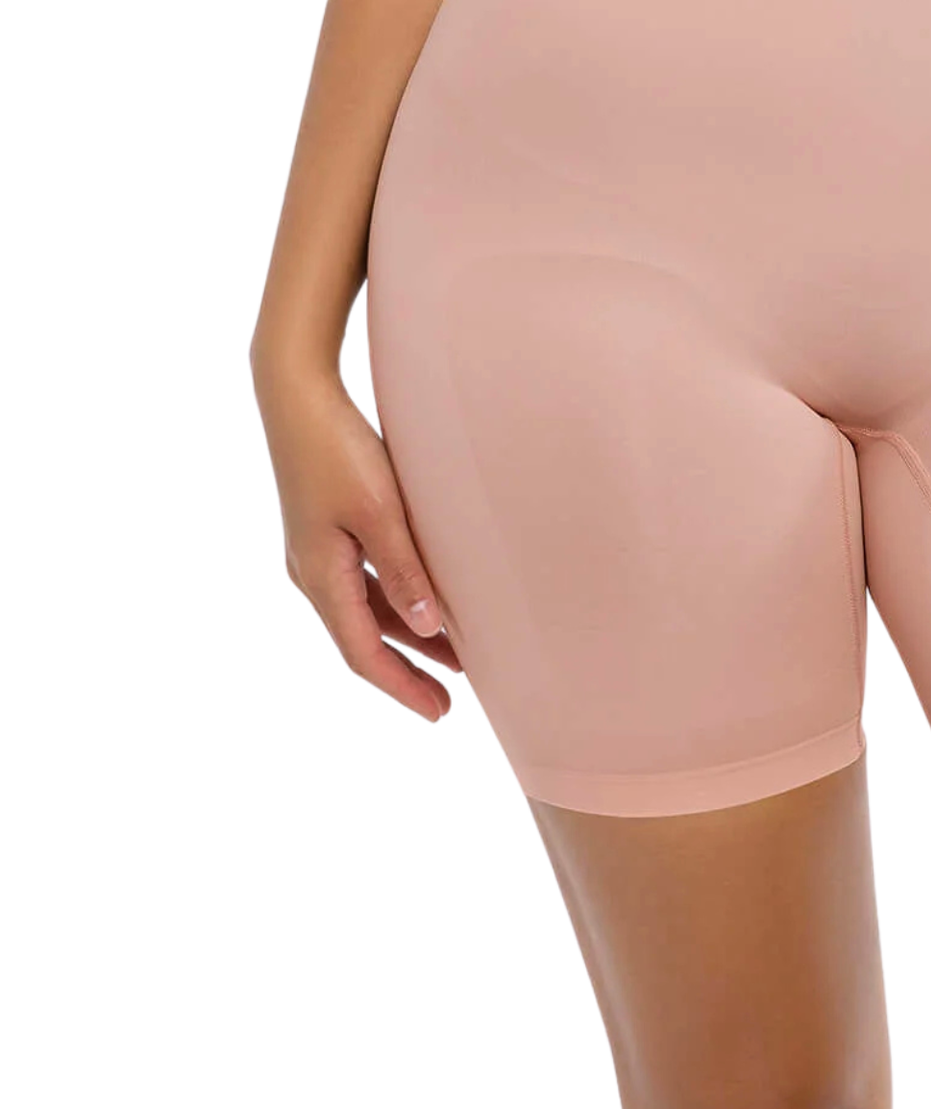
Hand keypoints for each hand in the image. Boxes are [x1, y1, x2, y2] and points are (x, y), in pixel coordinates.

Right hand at [256, 365, 461, 721]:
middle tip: (451, 699)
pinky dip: (397, 600)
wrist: (296, 395)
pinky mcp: (324, 531)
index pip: (363, 653)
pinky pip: (363, 582)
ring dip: (407, 634)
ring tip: (456, 654)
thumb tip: (426, 629)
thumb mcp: (380, 510)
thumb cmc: (338, 448)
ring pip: (366, 610)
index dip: (402, 686)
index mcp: (321, 577)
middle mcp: (312, 574)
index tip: (440, 713)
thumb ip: (405, 569)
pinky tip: (427, 600)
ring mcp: (316, 553)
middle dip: (408, 669)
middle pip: (364, 639)